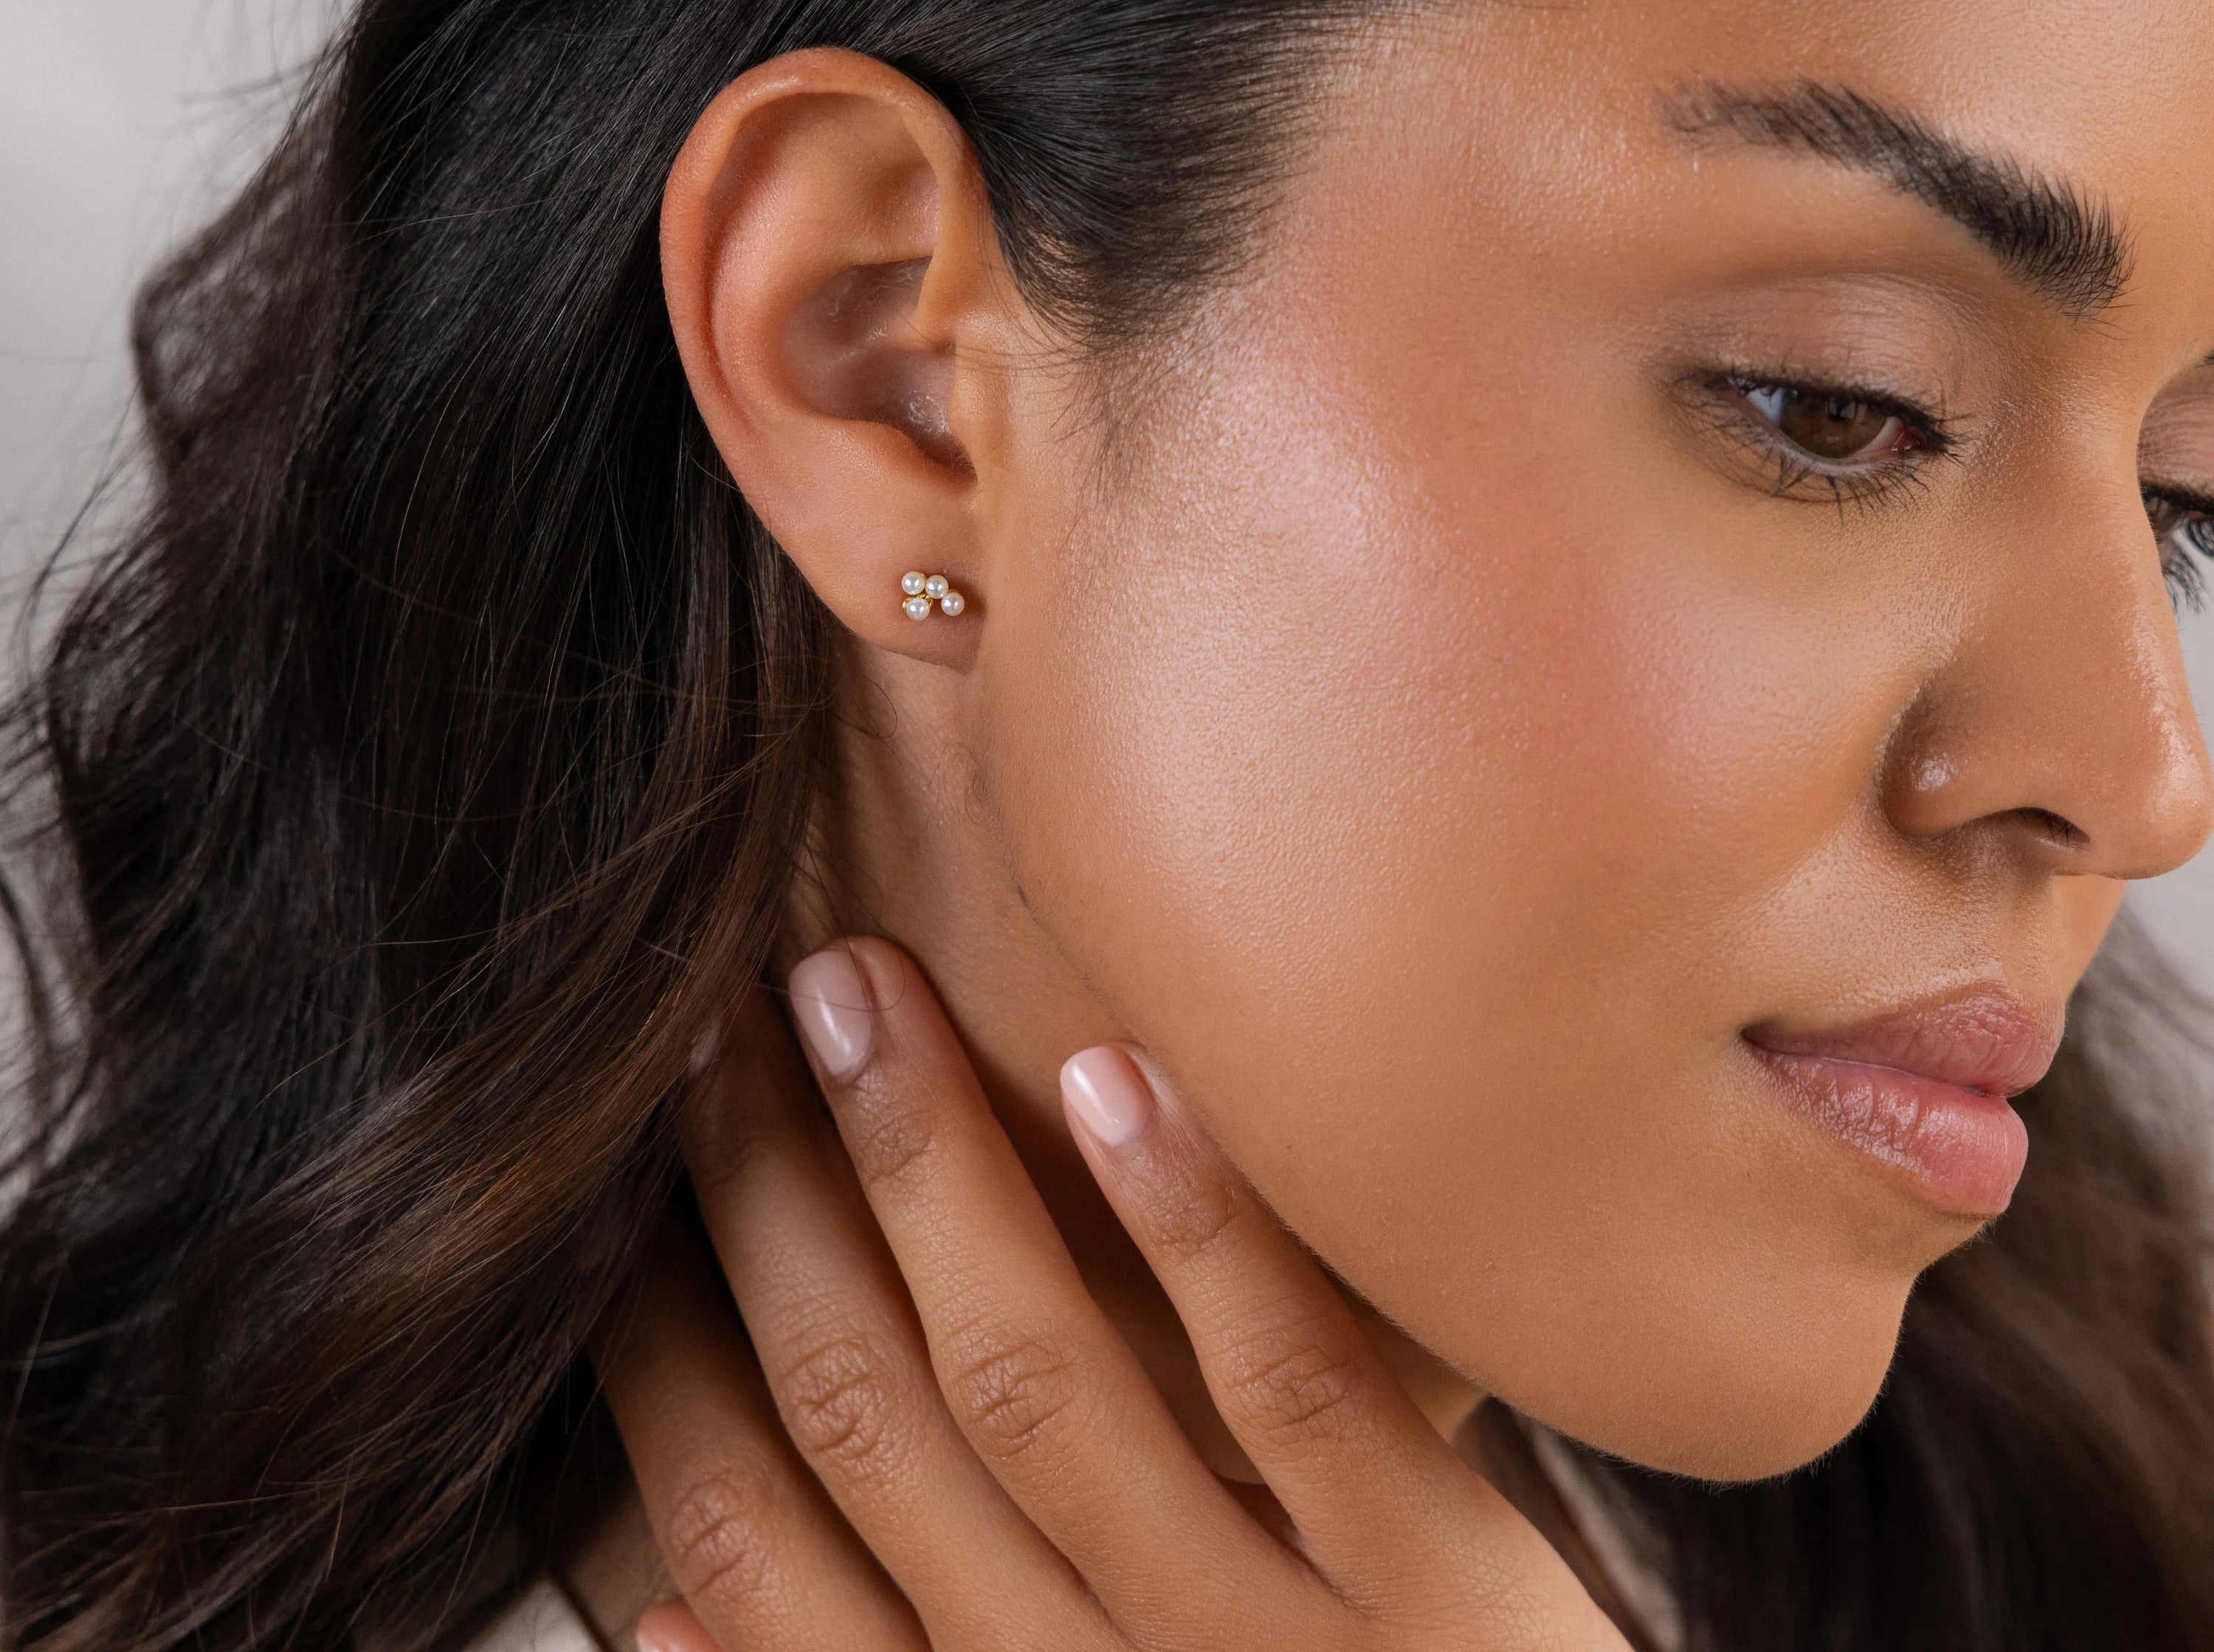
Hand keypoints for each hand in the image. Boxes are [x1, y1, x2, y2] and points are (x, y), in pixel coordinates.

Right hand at [594, 937, 1625, 1650]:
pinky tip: (1114, 1073)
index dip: (663, 1350)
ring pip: (1043, 1384)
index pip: (751, 1540)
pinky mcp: (1442, 1609)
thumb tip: (656, 1615)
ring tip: (865, 990)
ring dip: (938, 1170)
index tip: (620, 1177)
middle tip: (731, 1008)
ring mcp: (1259, 1650)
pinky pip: (1299, 1399)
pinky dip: (1195, 1232)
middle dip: (773, 1197)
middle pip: (871, 1419)